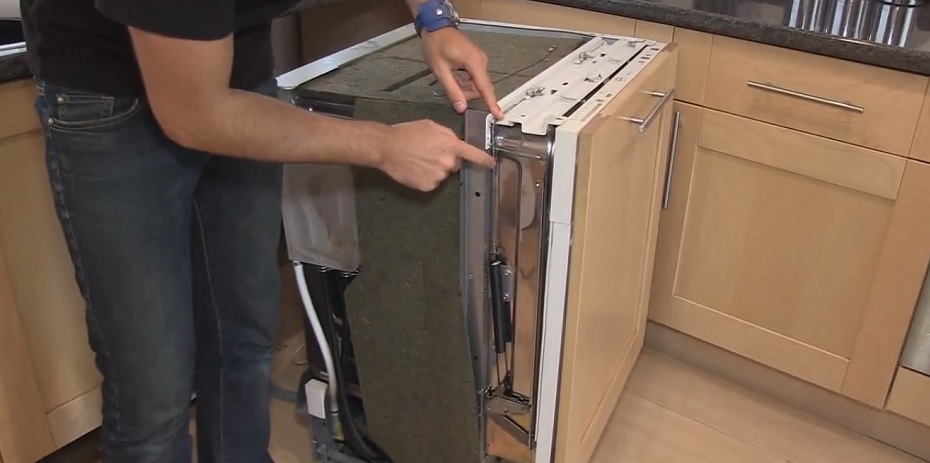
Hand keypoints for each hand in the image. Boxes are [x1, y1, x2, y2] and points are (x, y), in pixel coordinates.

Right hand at [377, 120, 495, 191]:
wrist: (387, 147)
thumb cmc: (407, 133)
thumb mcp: (431, 126)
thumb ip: (448, 135)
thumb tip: (456, 143)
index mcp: (451, 145)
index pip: (473, 154)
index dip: (484, 160)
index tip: (491, 164)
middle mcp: (448, 162)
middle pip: (455, 164)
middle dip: (447, 159)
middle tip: (430, 152)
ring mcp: (438, 176)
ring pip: (443, 174)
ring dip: (436, 168)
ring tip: (419, 159)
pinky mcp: (428, 186)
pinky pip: (433, 182)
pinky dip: (426, 177)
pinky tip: (416, 168)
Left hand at [421, 27, 504, 119]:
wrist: (436, 27)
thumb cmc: (436, 45)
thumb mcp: (441, 71)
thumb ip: (452, 90)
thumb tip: (461, 107)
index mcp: (474, 62)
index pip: (484, 88)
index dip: (491, 103)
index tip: (499, 115)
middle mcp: (481, 61)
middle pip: (479, 88)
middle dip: (465, 92)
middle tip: (449, 84)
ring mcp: (480, 61)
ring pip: (476, 85)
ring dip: (463, 86)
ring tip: (450, 76)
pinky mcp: (476, 61)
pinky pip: (474, 78)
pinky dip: (464, 81)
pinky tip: (454, 74)